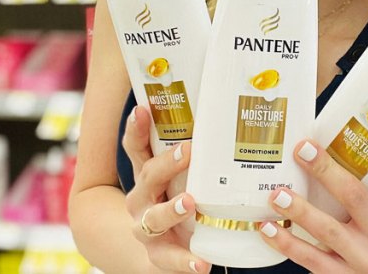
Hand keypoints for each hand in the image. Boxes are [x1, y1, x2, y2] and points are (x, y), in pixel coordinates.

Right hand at [122, 105, 208, 272]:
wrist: (160, 247)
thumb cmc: (175, 200)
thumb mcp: (178, 177)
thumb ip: (195, 155)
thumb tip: (231, 119)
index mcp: (147, 175)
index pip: (136, 148)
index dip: (136, 129)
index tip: (142, 110)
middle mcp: (141, 199)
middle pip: (147, 177)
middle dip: (166, 163)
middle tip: (187, 150)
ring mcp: (146, 228)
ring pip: (154, 218)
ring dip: (171, 210)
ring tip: (189, 203)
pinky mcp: (158, 255)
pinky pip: (170, 259)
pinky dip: (187, 261)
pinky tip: (203, 264)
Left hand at [258, 133, 367, 272]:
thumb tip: (335, 134)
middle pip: (357, 198)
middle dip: (327, 172)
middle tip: (302, 149)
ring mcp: (367, 259)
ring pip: (330, 231)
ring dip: (300, 210)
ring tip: (276, 194)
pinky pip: (311, 259)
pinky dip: (287, 243)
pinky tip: (268, 228)